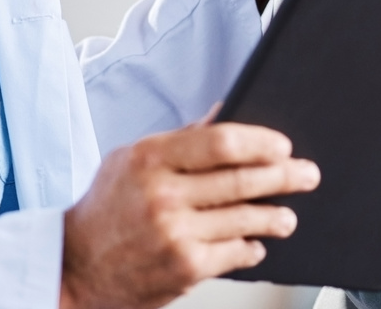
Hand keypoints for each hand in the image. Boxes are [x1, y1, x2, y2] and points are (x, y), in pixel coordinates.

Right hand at [58, 121, 320, 308]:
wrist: (74, 267)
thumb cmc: (106, 209)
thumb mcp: (131, 160)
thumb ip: (180, 139)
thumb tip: (224, 112)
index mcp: (150, 157)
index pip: (221, 142)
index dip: (260, 142)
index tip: (282, 146)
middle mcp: (163, 194)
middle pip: (241, 178)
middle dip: (285, 176)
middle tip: (307, 174)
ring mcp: (175, 233)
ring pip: (245, 218)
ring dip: (275, 216)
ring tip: (288, 216)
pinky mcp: (184, 268)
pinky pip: (233, 253)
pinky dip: (251, 248)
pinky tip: (256, 245)